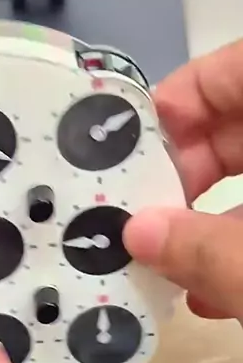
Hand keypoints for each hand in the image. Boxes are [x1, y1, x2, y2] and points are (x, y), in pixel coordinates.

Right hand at [123, 40, 242, 320]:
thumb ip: (210, 254)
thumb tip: (139, 233)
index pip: (239, 68)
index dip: (184, 96)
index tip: (131, 146)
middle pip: (242, 128)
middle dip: (185, 173)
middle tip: (138, 215)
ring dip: (209, 222)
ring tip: (161, 264)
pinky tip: (214, 294)